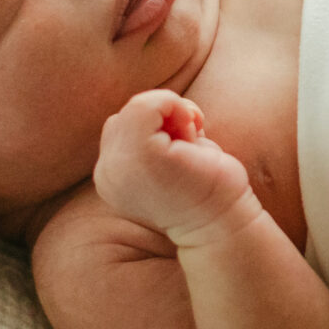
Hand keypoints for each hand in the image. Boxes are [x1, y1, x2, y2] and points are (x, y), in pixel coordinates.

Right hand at [95, 90, 251, 242]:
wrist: (221, 224)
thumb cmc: (205, 187)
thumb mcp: (169, 153)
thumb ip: (150, 133)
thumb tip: (157, 103)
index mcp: (110, 176)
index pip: (122, 126)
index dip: (157, 128)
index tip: (181, 151)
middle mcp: (106, 172)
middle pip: (128, 113)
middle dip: (164, 119)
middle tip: (189, 148)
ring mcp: (119, 164)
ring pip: (139, 105)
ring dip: (173, 115)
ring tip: (189, 146)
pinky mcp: (140, 155)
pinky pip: (148, 104)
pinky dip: (176, 106)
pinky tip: (193, 135)